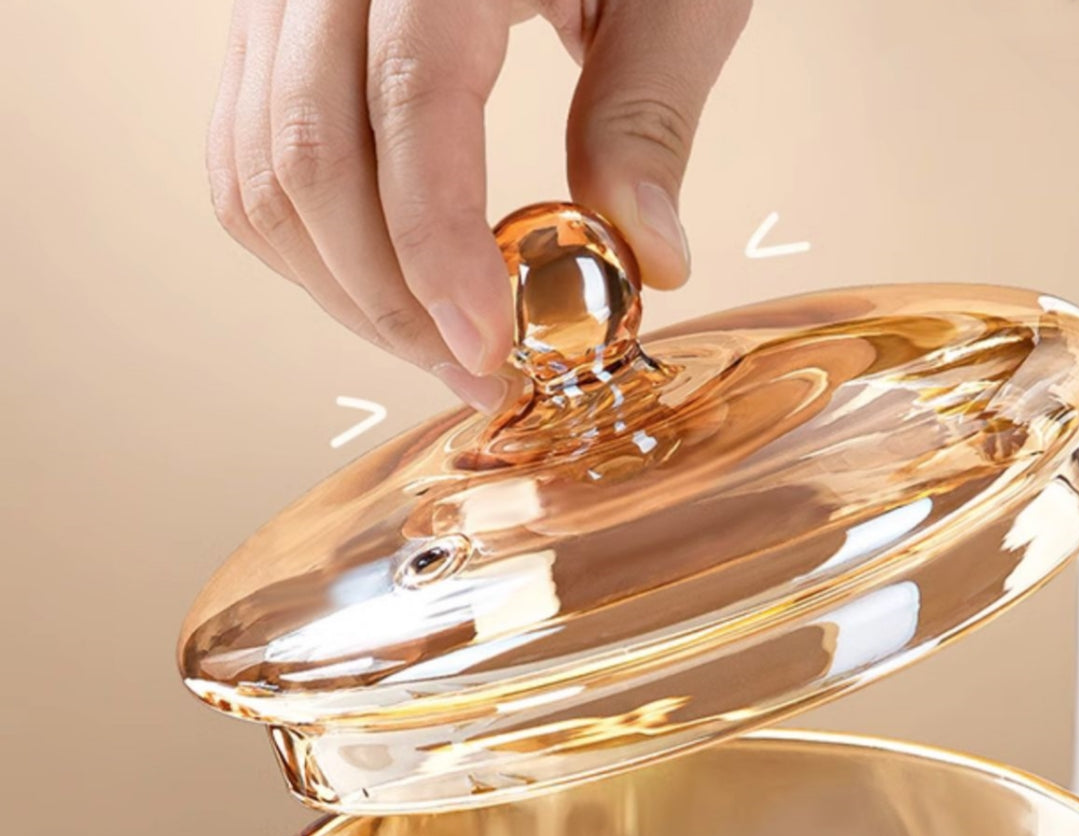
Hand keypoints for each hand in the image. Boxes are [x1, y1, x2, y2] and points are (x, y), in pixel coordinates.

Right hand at [207, 0, 749, 410]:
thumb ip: (651, 114)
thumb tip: (646, 257)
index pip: (412, 107)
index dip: (439, 248)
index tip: (489, 351)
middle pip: (311, 156)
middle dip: (390, 300)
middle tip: (476, 377)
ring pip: (260, 169)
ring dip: (340, 288)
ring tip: (435, 346)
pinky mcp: (272, 26)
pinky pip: (245, 151)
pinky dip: (303, 243)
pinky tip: (381, 287)